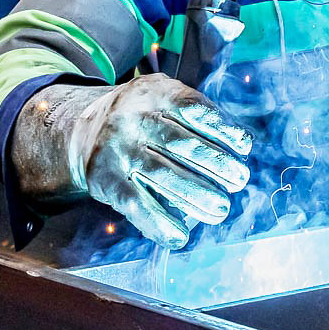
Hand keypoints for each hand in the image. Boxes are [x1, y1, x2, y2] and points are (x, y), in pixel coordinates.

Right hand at [11, 74, 252, 248]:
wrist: (83, 128)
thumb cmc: (141, 116)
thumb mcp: (162, 97)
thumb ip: (195, 112)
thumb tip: (241, 144)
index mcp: (154, 93)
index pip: (192, 108)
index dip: (222, 127)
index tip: (245, 147)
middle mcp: (134, 118)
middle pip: (181, 144)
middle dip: (216, 165)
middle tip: (240, 181)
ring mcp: (118, 149)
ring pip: (162, 175)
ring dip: (196, 195)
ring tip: (221, 209)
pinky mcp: (106, 179)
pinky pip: (136, 203)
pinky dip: (159, 223)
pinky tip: (180, 237)